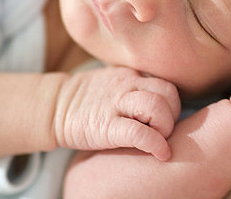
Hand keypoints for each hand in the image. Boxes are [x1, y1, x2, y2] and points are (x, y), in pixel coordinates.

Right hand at [53, 66, 180, 160]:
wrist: (56, 106)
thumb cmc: (89, 100)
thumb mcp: (115, 82)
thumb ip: (137, 85)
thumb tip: (163, 100)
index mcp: (131, 75)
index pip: (166, 83)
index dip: (173, 103)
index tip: (167, 118)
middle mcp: (127, 85)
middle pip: (167, 92)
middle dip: (174, 114)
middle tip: (164, 129)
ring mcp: (116, 104)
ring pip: (156, 107)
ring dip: (166, 126)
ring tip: (160, 138)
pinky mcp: (106, 126)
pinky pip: (138, 132)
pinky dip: (155, 144)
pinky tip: (159, 153)